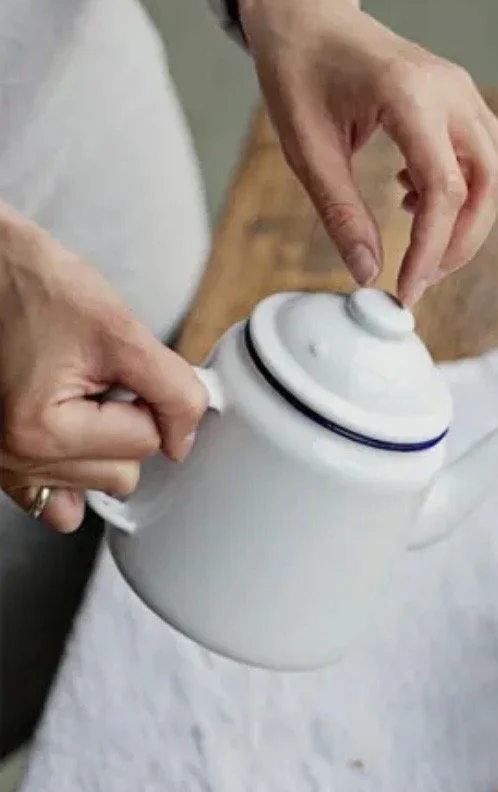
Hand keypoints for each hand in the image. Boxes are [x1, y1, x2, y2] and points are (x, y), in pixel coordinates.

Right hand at [0, 208, 208, 532]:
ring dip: (98, 443)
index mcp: (39, 430)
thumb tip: (185, 441)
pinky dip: (74, 474)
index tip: (112, 366)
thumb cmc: (32, 285)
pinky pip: (59, 506)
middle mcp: (14, 459)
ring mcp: (5, 468)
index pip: (145, 441)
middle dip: (121, 424)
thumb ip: (172, 389)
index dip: (143, 398)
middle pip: (122, 473)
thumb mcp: (118, 328)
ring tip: (67, 395)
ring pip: (99, 485)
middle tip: (88, 378)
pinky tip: (65, 434)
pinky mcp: (3, 469)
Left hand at [236, 0, 497, 306]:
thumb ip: (340, 213)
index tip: (408, 290)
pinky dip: (468, 193)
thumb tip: (367, 273)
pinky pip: (490, 158)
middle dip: (461, 243)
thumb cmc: (300, 67)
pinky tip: (418, 198)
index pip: (445, 189)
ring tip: (421, 239)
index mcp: (409, 94)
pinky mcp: (462, 101)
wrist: (305, 15)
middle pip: (489, 185)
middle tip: (421, 277)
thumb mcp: (306, 148)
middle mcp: (449, 90)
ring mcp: (462, 91)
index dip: (432, 251)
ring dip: (472, 220)